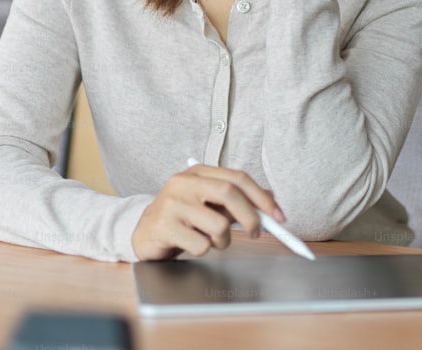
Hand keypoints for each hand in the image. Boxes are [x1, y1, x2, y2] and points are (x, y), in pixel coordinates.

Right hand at [131, 163, 285, 260]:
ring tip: (212, 241)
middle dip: (251, 217)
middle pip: (230, 193)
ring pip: (218, 224)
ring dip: (224, 240)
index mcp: (199, 172)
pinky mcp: (163, 226)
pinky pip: (201, 244)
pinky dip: (204, 249)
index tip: (279, 216)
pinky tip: (191, 244)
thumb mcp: (210, 204)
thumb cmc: (183, 218)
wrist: (142, 233)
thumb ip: (237, 200)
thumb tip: (271, 201)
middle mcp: (184, 182)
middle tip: (256, 233)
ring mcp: (171, 203)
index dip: (262, 197)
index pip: (238, 178)